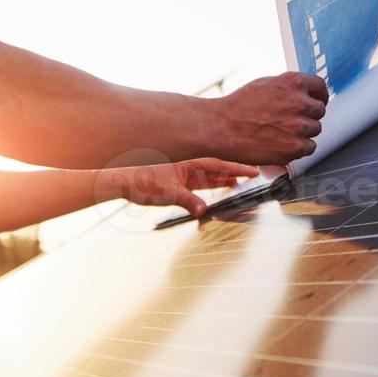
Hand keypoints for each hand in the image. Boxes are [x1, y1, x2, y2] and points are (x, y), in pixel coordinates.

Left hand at [97, 159, 262, 217]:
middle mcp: (187, 169)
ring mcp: (182, 178)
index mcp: (188, 165)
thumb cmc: (142, 182)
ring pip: (208, 178)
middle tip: (251, 175)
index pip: (218, 165)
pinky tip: (211, 196)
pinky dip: (208, 190)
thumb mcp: (169, 193)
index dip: (236, 168)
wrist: (124, 184)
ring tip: (237, 184)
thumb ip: (189, 202)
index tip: (252, 170)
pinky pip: (198, 187)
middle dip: (234, 172)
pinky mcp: (175, 187)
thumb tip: (204, 211)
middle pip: (216, 169)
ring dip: (222, 180)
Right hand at [209, 71, 328, 165]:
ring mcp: (299, 126)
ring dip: (303, 132)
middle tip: (290, 120)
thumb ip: (288, 88)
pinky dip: (299, 148)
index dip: (319, 96)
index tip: (316, 101)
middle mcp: (300, 102)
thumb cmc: (238, 106)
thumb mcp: (265, 84)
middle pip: (319, 110)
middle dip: (308, 115)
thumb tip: (304, 93)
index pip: (321, 87)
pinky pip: (310, 147)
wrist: (221, 127)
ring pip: (315, 129)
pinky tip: (282, 143)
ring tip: (282, 132)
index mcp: (293, 82)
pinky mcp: (295, 147)